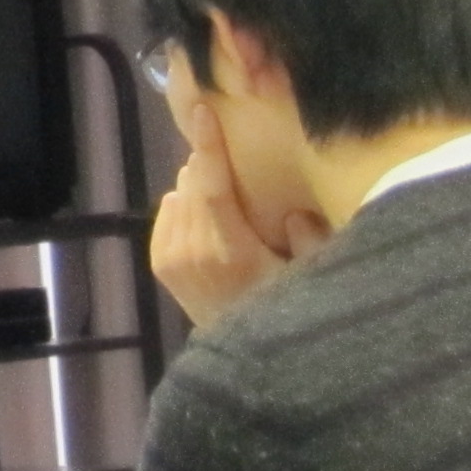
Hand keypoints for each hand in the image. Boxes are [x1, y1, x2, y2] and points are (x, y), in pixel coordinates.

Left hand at [151, 104, 321, 332]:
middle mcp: (193, 251)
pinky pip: (168, 211)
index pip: (212, 187)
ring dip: (198, 186)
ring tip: (224, 195)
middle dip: (210, 166)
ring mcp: (173, 258)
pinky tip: (205, 214)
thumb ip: (309, 244)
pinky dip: (184, 204)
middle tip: (234, 163)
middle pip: (194, 184)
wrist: (239, 359)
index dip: (207, 146)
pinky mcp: (161, 263)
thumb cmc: (281, 311)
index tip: (202, 111)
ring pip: (179, 194)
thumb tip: (295, 213)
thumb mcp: (307, 279)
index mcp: (229, 250)